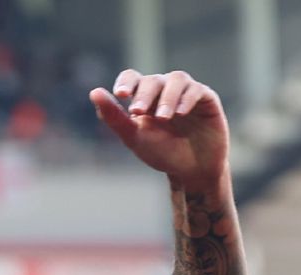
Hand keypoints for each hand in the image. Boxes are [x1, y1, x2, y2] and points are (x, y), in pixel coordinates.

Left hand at [92, 70, 229, 190]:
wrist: (192, 171)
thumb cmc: (162, 153)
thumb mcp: (134, 137)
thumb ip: (114, 117)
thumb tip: (94, 92)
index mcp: (145, 97)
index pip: (133, 78)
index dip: (127, 81)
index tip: (121, 94)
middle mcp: (165, 90)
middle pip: (153, 80)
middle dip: (145, 94)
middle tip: (138, 111)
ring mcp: (186, 92)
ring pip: (176, 79)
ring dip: (167, 97)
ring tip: (163, 118)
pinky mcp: (206, 99)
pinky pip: (197, 90)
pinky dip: (187, 99)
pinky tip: (180, 113)